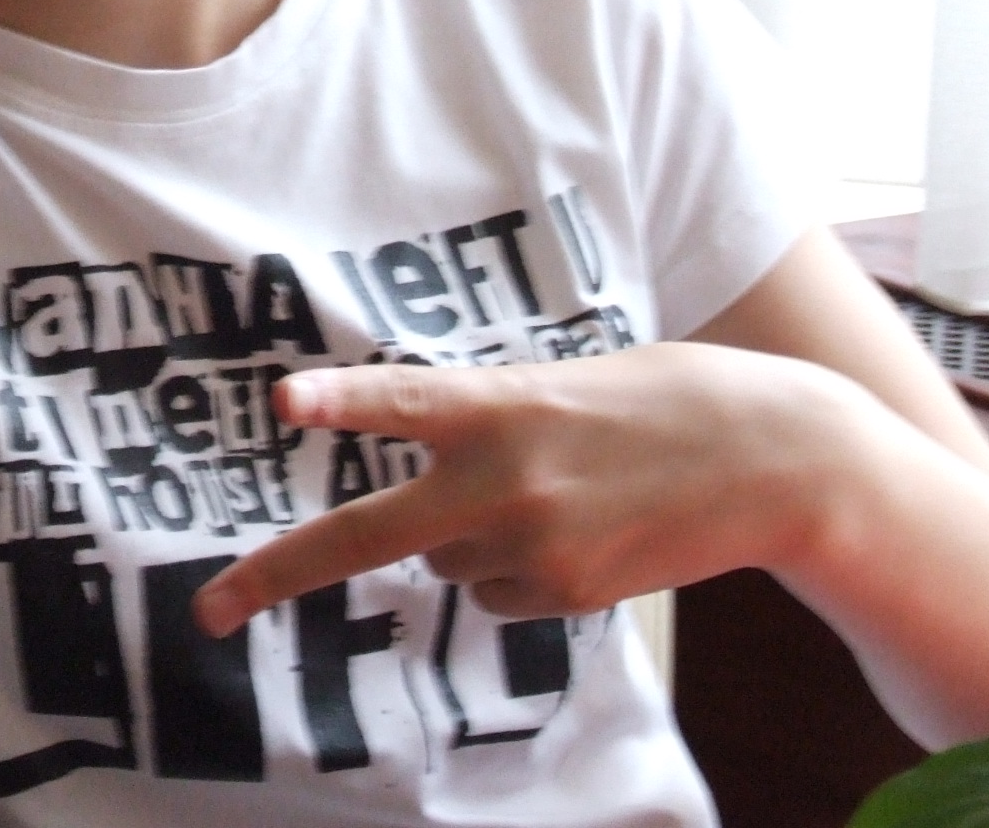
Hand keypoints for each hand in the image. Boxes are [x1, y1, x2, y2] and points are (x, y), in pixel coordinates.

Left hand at [191, 342, 861, 637]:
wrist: (778, 463)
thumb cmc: (666, 395)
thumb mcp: (566, 379)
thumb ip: (486, 411)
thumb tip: (432, 454)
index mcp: (505, 402)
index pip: (405, 399)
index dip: (341, 400)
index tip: (282, 402)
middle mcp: (506, 481)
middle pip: (370, 536)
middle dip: (280, 574)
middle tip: (210, 610)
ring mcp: (536, 546)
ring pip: (444, 560)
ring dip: (463, 535)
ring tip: (549, 489)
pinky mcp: (569, 594)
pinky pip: (499, 591)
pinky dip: (516, 568)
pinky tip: (580, 529)